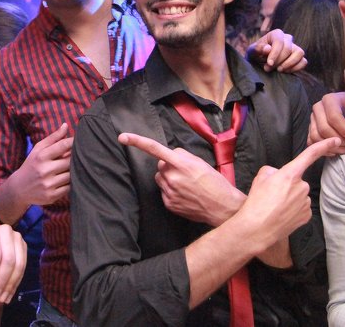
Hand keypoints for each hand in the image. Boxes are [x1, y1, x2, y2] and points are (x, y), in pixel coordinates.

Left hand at [0, 223, 26, 303]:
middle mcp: (7, 232)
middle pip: (9, 259)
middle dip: (3, 280)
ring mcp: (18, 238)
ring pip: (19, 263)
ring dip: (11, 283)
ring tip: (3, 297)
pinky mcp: (23, 246)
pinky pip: (24, 265)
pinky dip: (17, 280)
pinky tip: (10, 292)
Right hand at [14, 123, 72, 205]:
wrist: (18, 189)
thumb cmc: (32, 165)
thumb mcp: (38, 149)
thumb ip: (53, 137)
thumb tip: (66, 125)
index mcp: (41, 156)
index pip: (63, 145)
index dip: (74, 142)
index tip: (81, 141)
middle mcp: (44, 170)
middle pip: (70, 161)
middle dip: (75, 158)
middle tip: (77, 157)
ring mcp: (48, 184)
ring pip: (72, 175)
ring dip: (74, 171)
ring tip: (70, 168)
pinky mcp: (51, 196)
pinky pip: (70, 187)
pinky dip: (71, 183)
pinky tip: (66, 179)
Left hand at [118, 134, 244, 225]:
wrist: (221, 207)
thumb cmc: (215, 183)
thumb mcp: (201, 162)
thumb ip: (183, 156)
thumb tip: (171, 155)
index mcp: (181, 164)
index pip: (155, 149)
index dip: (138, 142)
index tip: (123, 137)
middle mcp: (172, 177)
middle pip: (160, 165)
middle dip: (169, 165)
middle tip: (186, 172)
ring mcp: (169, 192)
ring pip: (160, 178)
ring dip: (169, 177)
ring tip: (186, 184)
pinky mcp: (169, 204)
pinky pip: (164, 191)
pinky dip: (171, 190)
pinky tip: (185, 194)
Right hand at [237, 137, 340, 248]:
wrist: (256, 229)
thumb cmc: (257, 202)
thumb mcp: (261, 177)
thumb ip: (274, 171)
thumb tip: (279, 175)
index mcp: (290, 174)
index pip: (310, 155)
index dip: (324, 145)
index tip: (335, 140)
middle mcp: (302, 187)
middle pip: (298, 181)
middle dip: (288, 185)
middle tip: (273, 196)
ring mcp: (306, 202)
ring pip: (300, 195)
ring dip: (290, 198)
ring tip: (275, 207)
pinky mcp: (307, 216)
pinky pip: (302, 207)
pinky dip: (294, 210)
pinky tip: (283, 214)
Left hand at [246, 29, 306, 72]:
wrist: (260, 63)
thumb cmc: (256, 55)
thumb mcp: (252, 52)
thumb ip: (258, 49)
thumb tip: (268, 49)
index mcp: (276, 34)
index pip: (280, 41)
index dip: (275, 53)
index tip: (269, 63)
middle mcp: (287, 39)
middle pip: (288, 49)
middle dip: (278, 61)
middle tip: (268, 68)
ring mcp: (295, 48)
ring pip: (299, 53)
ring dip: (289, 64)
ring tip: (279, 70)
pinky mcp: (299, 58)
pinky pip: (304, 61)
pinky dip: (296, 68)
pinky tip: (285, 71)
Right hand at [308, 92, 344, 152]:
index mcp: (329, 100)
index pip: (334, 118)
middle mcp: (317, 108)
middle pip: (324, 129)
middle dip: (339, 140)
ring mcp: (312, 119)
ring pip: (316, 136)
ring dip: (331, 147)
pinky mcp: (311, 128)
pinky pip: (311, 142)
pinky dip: (322, 149)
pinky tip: (335, 151)